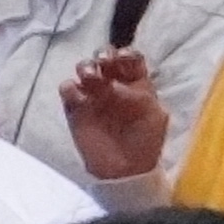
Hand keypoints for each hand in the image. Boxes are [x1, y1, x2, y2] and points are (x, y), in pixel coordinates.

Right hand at [59, 49, 171, 182]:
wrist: (124, 170)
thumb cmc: (145, 142)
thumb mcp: (155, 116)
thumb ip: (142, 95)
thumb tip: (118, 84)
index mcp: (136, 84)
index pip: (129, 59)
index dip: (125, 53)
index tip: (122, 58)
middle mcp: (113, 85)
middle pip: (104, 58)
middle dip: (102, 54)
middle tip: (103, 63)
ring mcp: (92, 96)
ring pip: (84, 69)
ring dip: (85, 67)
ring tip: (90, 78)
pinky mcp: (75, 109)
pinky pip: (68, 90)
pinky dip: (70, 88)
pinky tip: (79, 97)